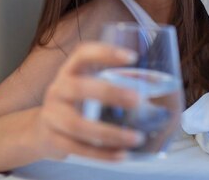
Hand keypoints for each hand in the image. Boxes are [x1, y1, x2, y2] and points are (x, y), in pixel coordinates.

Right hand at [34, 42, 144, 160]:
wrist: (41, 130)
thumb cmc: (76, 105)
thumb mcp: (88, 88)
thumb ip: (116, 85)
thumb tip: (168, 92)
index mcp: (71, 71)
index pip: (83, 53)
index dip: (105, 52)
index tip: (132, 57)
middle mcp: (58, 89)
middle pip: (78, 87)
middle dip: (108, 93)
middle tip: (137, 100)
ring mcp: (52, 115)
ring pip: (77, 124)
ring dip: (109, 132)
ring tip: (136, 138)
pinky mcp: (52, 140)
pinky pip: (76, 148)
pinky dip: (101, 154)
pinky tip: (121, 155)